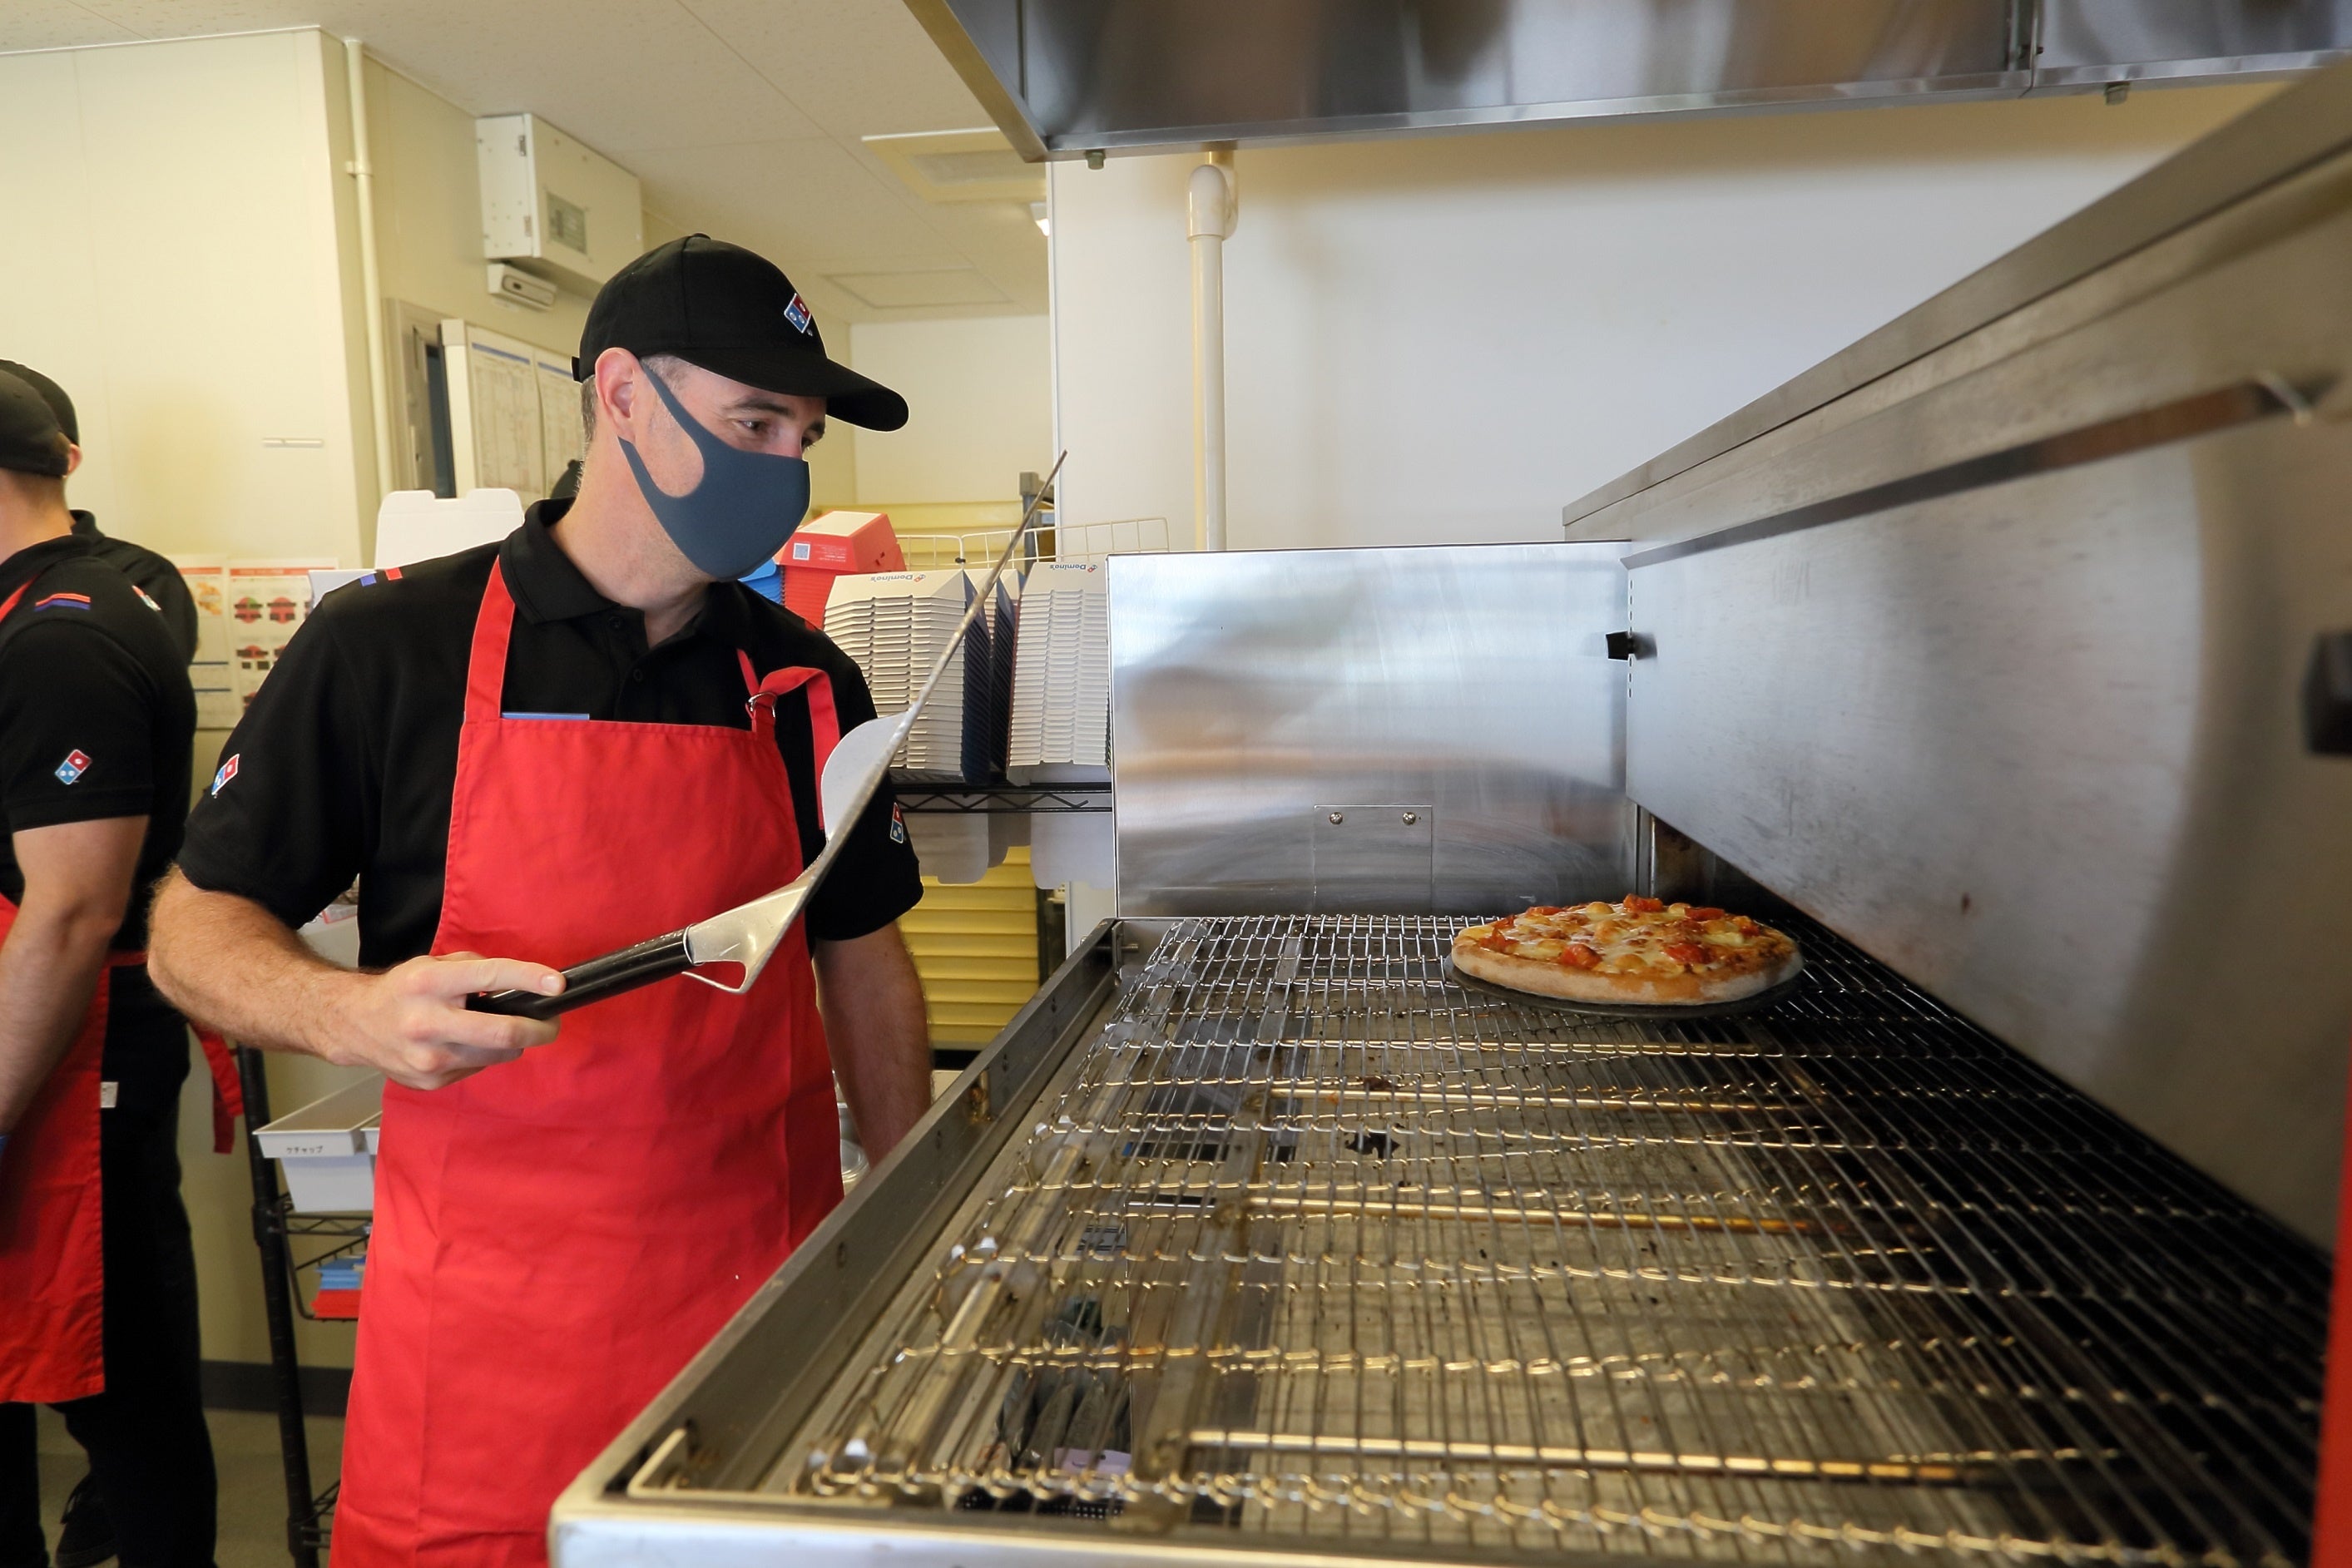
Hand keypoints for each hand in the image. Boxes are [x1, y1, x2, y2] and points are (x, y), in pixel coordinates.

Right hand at [322, 952, 563, 1089]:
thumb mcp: (433, 965)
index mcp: (429, 983)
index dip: (530, 979)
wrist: (355, 1025)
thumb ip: (476, 969)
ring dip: (514, 1042)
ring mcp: (428, 1058)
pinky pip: (478, 1066)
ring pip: (497, 1054)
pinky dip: (485, 1054)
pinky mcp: (430, 1081)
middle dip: (539, 1029)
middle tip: (552, 1023)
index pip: (491, 977)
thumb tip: (522, 984)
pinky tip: (468, 1043)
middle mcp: (427, 1022)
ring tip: (508, 1028)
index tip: (558, 985)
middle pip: (503, 1032)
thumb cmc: (402, 990)